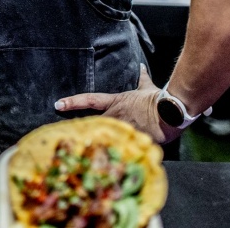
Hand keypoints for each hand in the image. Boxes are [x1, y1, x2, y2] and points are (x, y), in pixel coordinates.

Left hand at [52, 65, 177, 143]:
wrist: (171, 111)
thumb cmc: (158, 98)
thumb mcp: (147, 88)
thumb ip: (142, 78)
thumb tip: (141, 67)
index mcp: (116, 102)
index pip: (89, 100)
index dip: (72, 102)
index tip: (58, 104)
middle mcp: (115, 115)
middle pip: (92, 123)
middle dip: (83, 130)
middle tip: (70, 136)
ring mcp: (121, 129)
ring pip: (104, 137)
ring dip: (97, 143)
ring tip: (86, 153)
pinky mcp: (131, 141)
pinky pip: (120, 149)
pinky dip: (115, 154)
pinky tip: (108, 162)